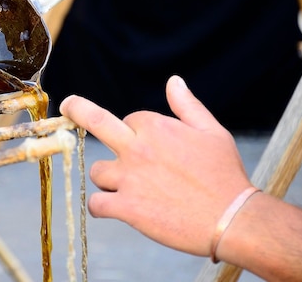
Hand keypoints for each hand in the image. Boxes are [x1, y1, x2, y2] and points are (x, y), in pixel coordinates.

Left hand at [59, 75, 251, 255]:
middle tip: (67, 106)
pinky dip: (100, 207)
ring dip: (107, 179)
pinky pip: (96, 204)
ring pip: (97, 171)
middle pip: (96, 121)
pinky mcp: (126, 208)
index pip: (130, 119)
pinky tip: (111, 208)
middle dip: (77, 109)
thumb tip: (173, 81)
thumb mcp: (212, 132)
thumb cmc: (225, 175)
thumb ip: (187, 106)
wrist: (233, 220)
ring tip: (130, 190)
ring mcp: (129, 178)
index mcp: (156, 127)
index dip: (137, 131)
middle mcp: (138, 148)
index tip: (152, 145)